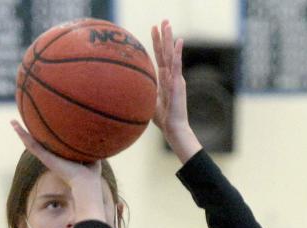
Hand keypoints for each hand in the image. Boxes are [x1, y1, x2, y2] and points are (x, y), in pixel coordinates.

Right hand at [10, 119, 105, 223]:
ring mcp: (46, 157)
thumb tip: (98, 134)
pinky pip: (32, 145)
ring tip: (12, 122)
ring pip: (31, 143)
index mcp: (60, 157)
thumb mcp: (92, 156)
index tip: (39, 128)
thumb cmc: (91, 174)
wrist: (85, 183)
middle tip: (20, 124)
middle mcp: (51, 157)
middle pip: (37, 143)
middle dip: (29, 134)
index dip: (44, 137)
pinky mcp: (45, 158)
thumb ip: (91, 146)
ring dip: (21, 132)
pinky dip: (23, 135)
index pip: (50, 145)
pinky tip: (16, 126)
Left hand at [151, 19, 201, 161]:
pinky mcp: (178, 84)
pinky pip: (177, 66)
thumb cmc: (163, 119)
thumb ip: (142, 95)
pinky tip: (179, 42)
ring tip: (168, 24)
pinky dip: (178, 54)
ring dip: (169, 39)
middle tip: (162, 20)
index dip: (157, 44)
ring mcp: (175, 78)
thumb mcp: (148, 103)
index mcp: (164, 79)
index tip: (153, 29)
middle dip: (163, 36)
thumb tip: (128, 95)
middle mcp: (171, 75)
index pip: (160, 57)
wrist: (173, 128)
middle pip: (166, 52)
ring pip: (172, 54)